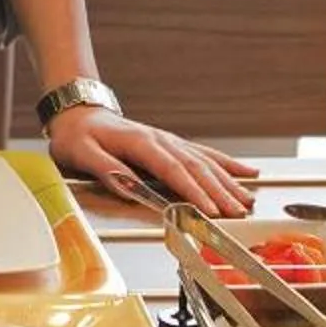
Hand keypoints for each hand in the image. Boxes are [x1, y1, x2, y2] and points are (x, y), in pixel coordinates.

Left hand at [46, 107, 256, 218]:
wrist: (80, 114)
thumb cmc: (78, 135)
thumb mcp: (81, 151)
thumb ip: (104, 168)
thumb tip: (127, 185)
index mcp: (140, 143)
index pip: (172, 170)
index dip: (192, 191)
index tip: (209, 210)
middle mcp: (160, 140)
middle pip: (196, 168)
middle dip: (219, 192)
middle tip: (237, 213)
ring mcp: (169, 141)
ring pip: (205, 162)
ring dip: (228, 182)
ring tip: (246, 200)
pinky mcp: (172, 145)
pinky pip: (205, 154)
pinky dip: (227, 164)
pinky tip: (246, 172)